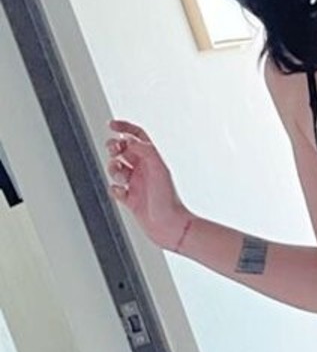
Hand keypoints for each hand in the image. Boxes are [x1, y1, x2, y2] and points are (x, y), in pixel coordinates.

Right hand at [105, 119, 191, 250]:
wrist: (170, 226)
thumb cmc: (169, 200)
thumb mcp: (158, 168)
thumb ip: (144, 150)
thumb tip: (129, 139)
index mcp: (152, 159)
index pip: (136, 136)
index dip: (124, 128)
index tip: (111, 125)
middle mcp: (145, 170)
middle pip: (123, 150)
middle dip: (114, 148)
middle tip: (114, 152)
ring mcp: (137, 184)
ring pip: (116, 169)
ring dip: (113, 169)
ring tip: (120, 177)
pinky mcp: (131, 199)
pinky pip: (115, 189)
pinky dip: (114, 189)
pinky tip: (122, 194)